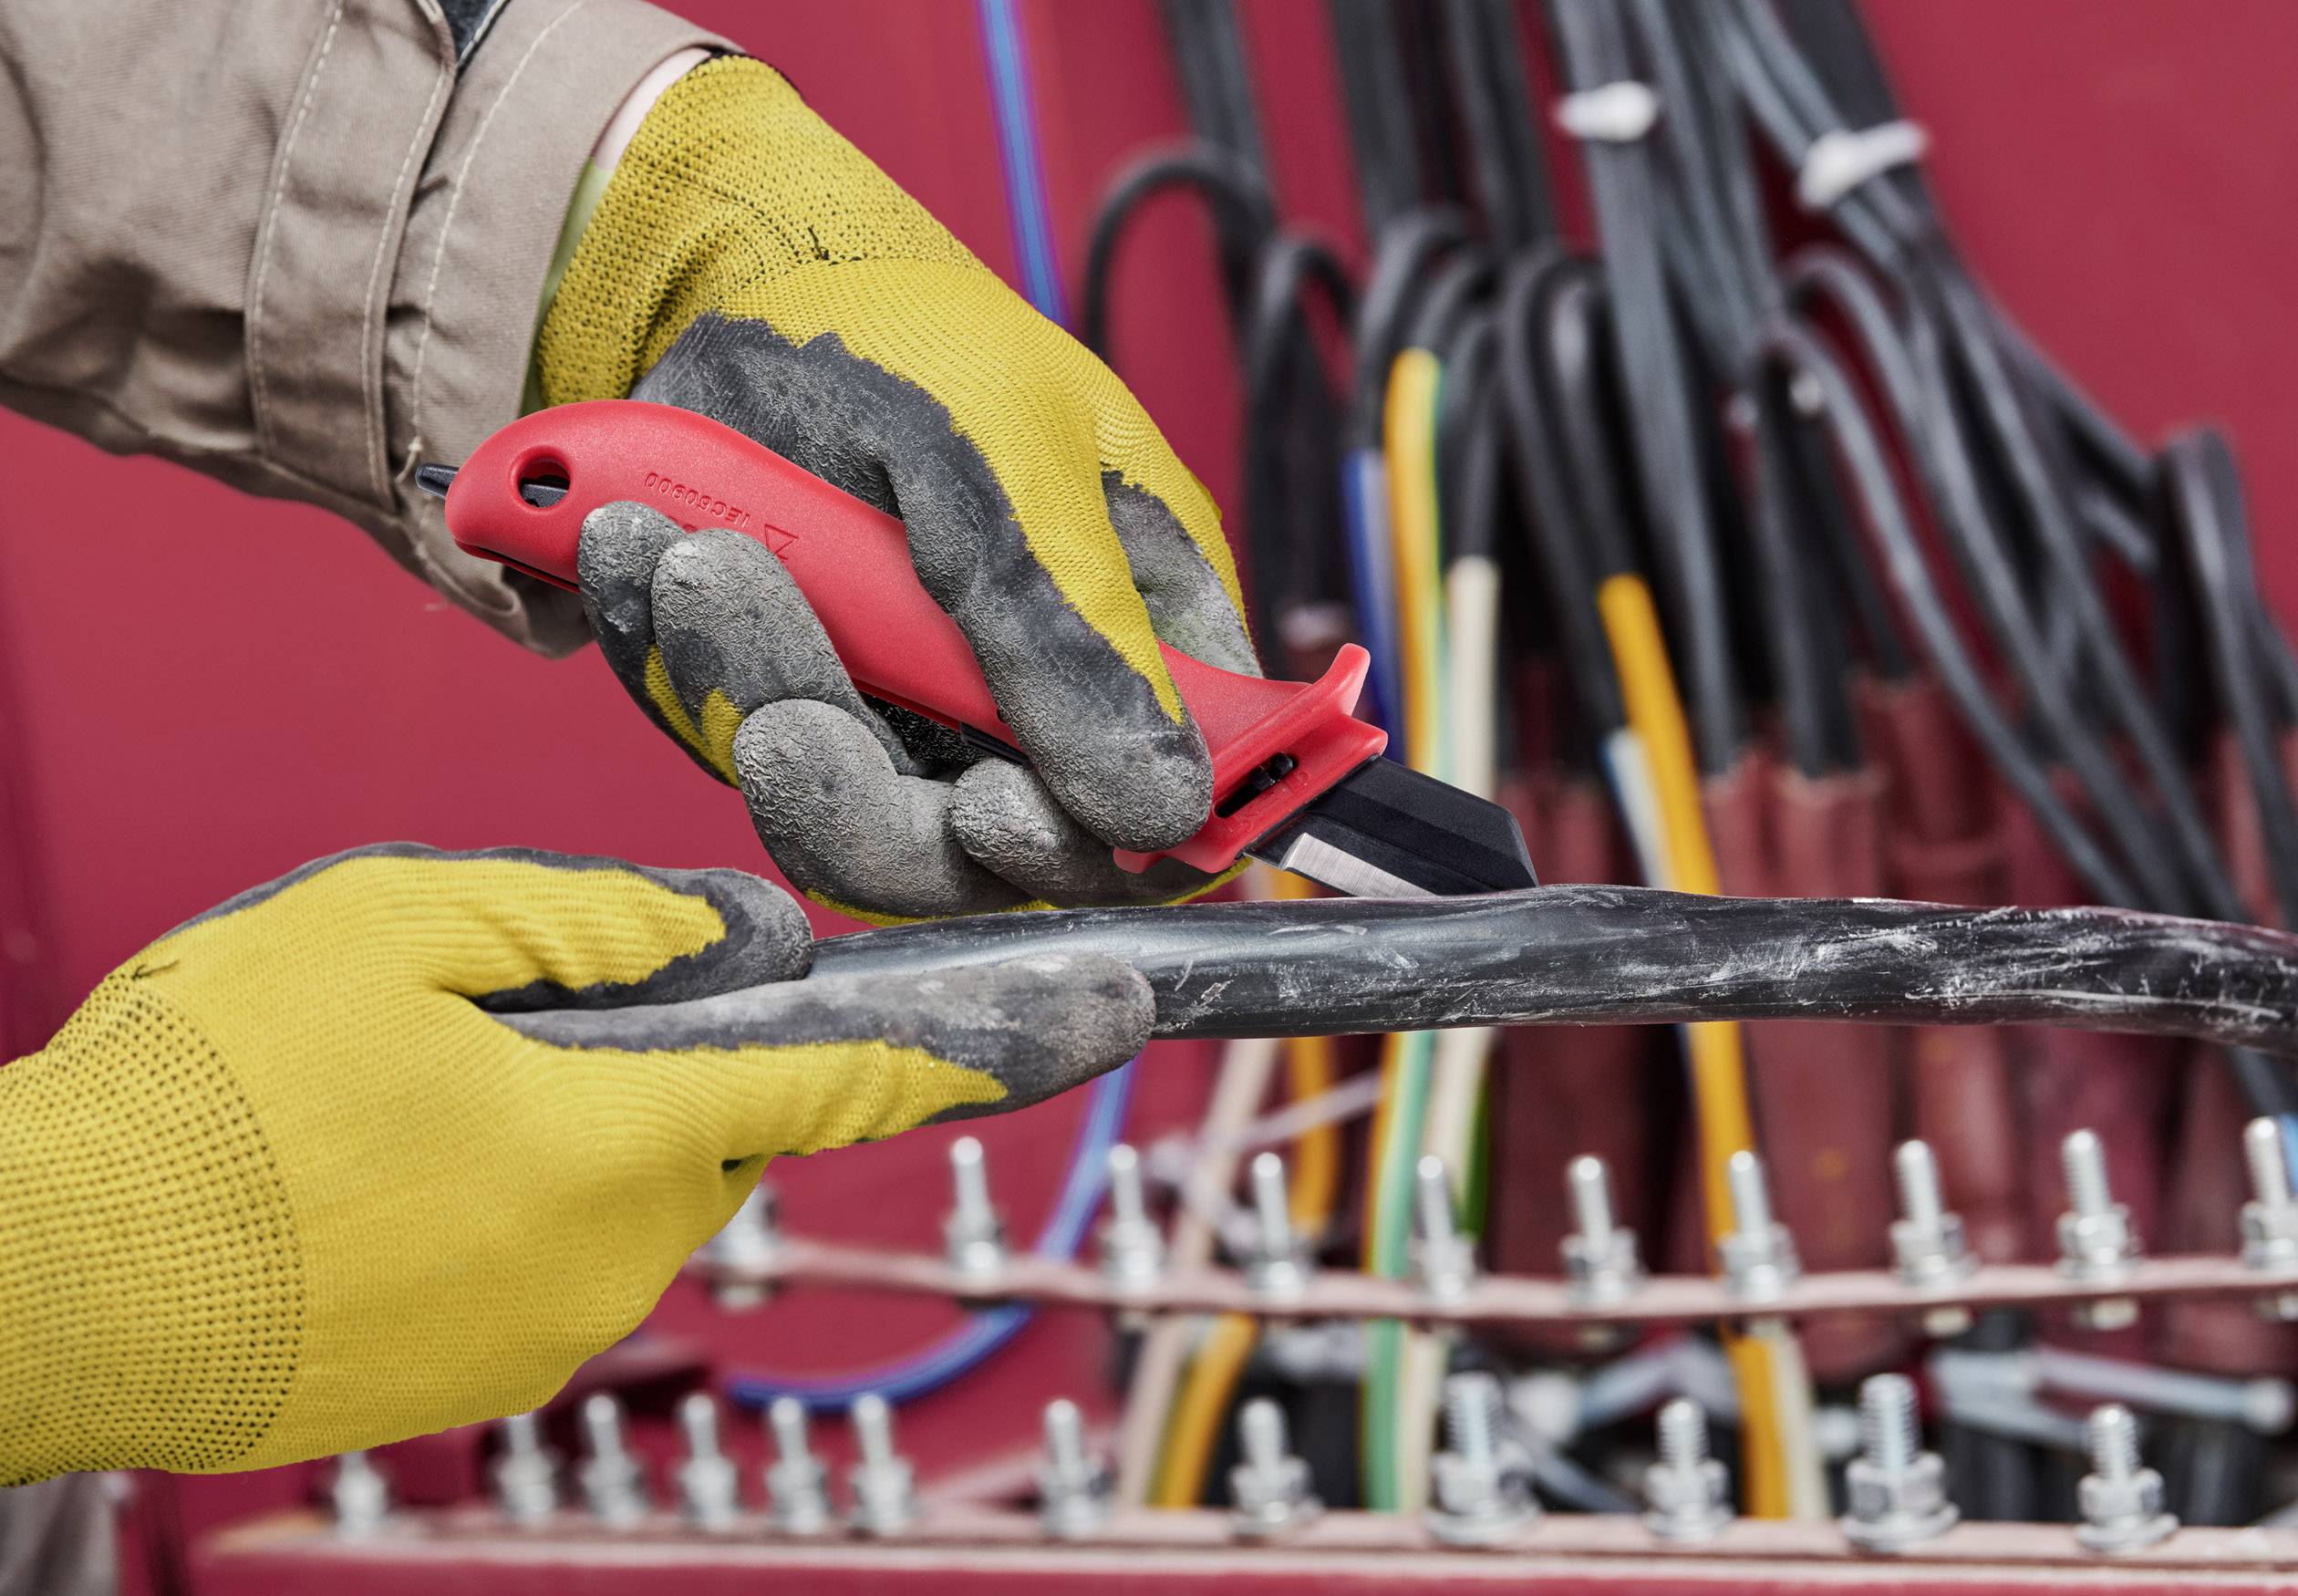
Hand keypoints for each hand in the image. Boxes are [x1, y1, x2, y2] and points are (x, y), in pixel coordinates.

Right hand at [0, 847, 1149, 1481]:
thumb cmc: (203, 1099)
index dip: (999, 1033)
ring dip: (566, 1118)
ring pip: (633, 1182)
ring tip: (400, 1088)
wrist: (47, 1277)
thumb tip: (736, 932)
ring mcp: (547, 1333)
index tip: (1125, 1003)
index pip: (853, 1072)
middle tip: (509, 1005)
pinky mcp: (481, 1373)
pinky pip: (555, 1252)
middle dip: (665, 1052)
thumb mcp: (399, 927)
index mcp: (621, 1137)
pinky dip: (506, 1190)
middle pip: (722, 1119)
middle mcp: (615, 1257)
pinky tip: (377, 1162)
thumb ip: (598, 923)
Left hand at [537, 56, 1258, 919]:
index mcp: (1141, 636)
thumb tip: (1164, 806)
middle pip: (985, 858)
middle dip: (870, 805)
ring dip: (754, 698)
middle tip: (787, 725)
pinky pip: (735, 749)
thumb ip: (1071, 634)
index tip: (991, 809)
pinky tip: (641, 548)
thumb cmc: (917, 341)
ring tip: (695, 561)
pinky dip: (677, 657)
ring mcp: (905, 718)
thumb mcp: (1004, 463)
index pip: (1170, 809)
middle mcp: (1028, 705)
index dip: (1095, 850)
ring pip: (843, 820)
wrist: (741, 281)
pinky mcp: (790, 710)